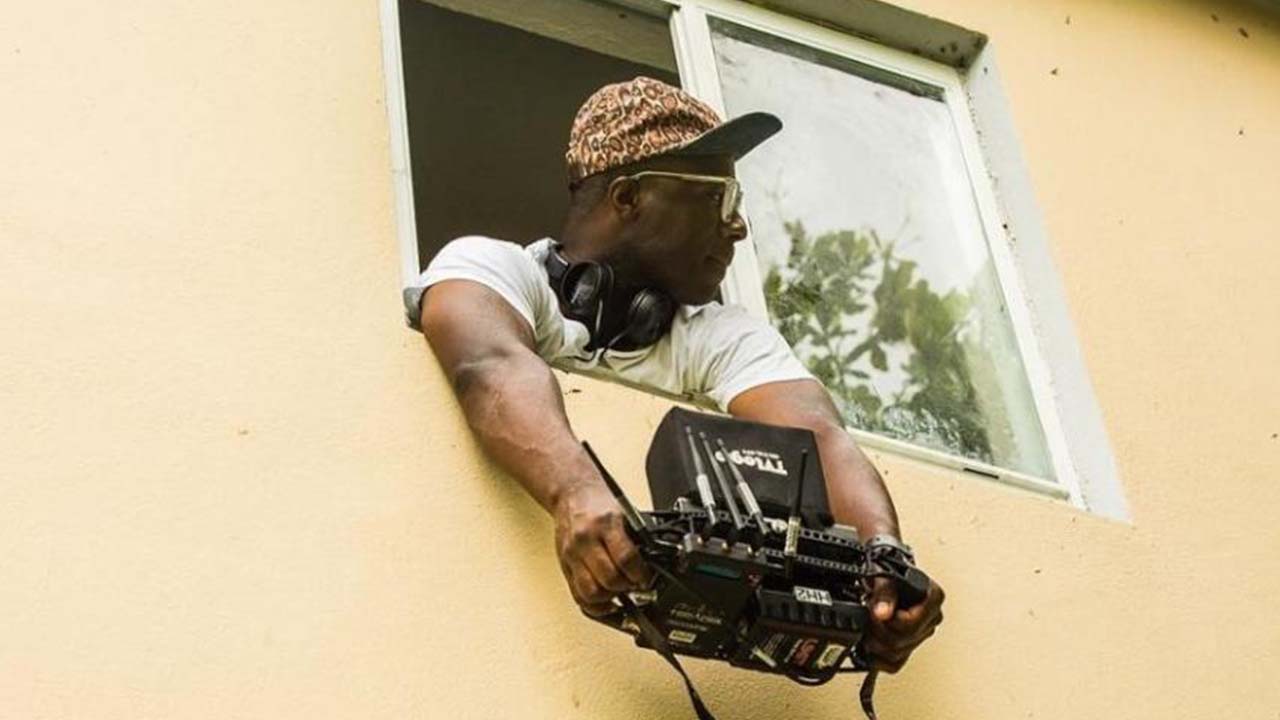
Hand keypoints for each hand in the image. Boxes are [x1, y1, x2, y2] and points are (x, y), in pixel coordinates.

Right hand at [552, 481, 653, 615]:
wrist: (570, 493)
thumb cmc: (597, 502)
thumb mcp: (623, 513)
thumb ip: (635, 538)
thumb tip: (652, 563)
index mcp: (604, 524)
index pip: (625, 558)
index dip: (640, 574)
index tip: (646, 579)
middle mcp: (585, 540)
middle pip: (608, 579)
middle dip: (627, 587)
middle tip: (636, 585)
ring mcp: (572, 555)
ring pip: (591, 592)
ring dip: (610, 598)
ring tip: (620, 592)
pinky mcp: (564, 566)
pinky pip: (578, 595)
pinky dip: (594, 605)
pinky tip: (605, 602)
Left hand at [863, 575, 944, 672]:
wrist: (885, 579)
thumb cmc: (888, 574)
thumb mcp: (885, 576)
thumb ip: (884, 593)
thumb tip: (882, 614)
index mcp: (933, 599)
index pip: (912, 623)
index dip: (891, 621)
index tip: (879, 612)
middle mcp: (931, 619)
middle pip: (904, 641)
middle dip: (880, 631)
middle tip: (869, 617)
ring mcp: (921, 636)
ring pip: (898, 655)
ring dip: (876, 643)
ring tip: (869, 626)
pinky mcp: (910, 648)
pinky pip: (893, 665)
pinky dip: (877, 657)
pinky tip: (870, 642)